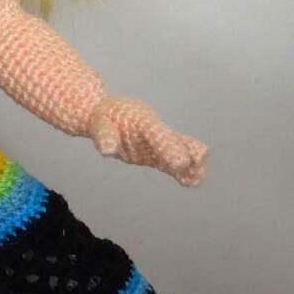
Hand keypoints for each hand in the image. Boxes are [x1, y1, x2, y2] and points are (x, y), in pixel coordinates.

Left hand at [87, 94, 207, 186]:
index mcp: (141, 120)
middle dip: (185, 154)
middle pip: (176, 141)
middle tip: (190, 172)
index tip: (180, 164)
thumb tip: (108, 150)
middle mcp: (156, 130)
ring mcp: (160, 142)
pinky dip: (185, 170)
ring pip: (183, 150)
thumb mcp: (97, 123)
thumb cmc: (104, 118)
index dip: (169, 147)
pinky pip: (175, 162)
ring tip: (195, 180)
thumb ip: (104, 136)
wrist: (108, 112)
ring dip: (192, 163)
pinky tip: (191, 181)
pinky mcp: (159, 154)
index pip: (157, 133)